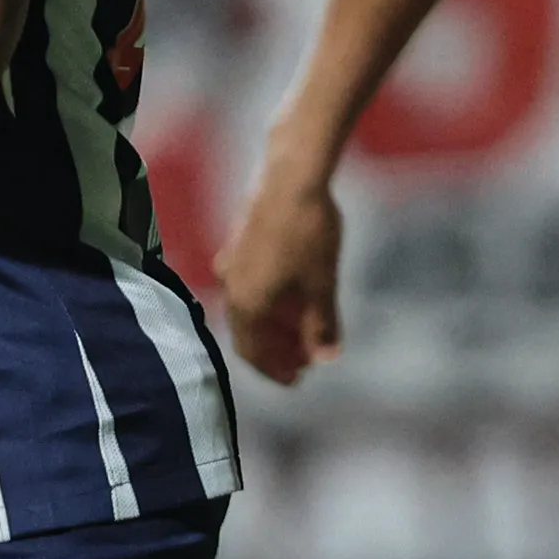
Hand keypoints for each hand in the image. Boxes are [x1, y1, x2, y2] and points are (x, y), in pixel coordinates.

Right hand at [217, 163, 343, 383]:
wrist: (290, 180)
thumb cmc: (308, 234)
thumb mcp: (322, 283)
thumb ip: (322, 324)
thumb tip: (326, 359)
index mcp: (248, 304)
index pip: (255, 353)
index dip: (276, 370)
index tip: (297, 379)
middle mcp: (233, 288)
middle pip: (247, 333)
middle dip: (274, 349)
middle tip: (301, 359)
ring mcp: (231, 265)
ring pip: (247, 308)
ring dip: (270, 324)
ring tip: (297, 327)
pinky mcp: (237, 245)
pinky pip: (247, 286)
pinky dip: (265, 300)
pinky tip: (285, 291)